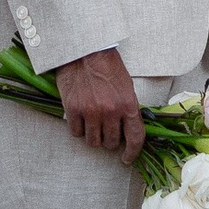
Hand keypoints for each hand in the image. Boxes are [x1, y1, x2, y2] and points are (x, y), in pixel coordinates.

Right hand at [54, 45, 143, 159]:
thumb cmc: (106, 65)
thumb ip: (127, 108)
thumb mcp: (125, 85)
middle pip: (111, 142)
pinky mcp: (73, 109)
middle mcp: (110, 111)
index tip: (127, 158)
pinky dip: (78, 129)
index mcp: (128, 104)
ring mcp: (91, 112)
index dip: (132, 152)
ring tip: (92, 125)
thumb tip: (127, 129)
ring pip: (93, 141)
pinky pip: (76, 133)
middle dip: (109, 141)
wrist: (84, 50)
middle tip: (106, 131)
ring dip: (93, 137)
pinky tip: (79, 119)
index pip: (135, 137)